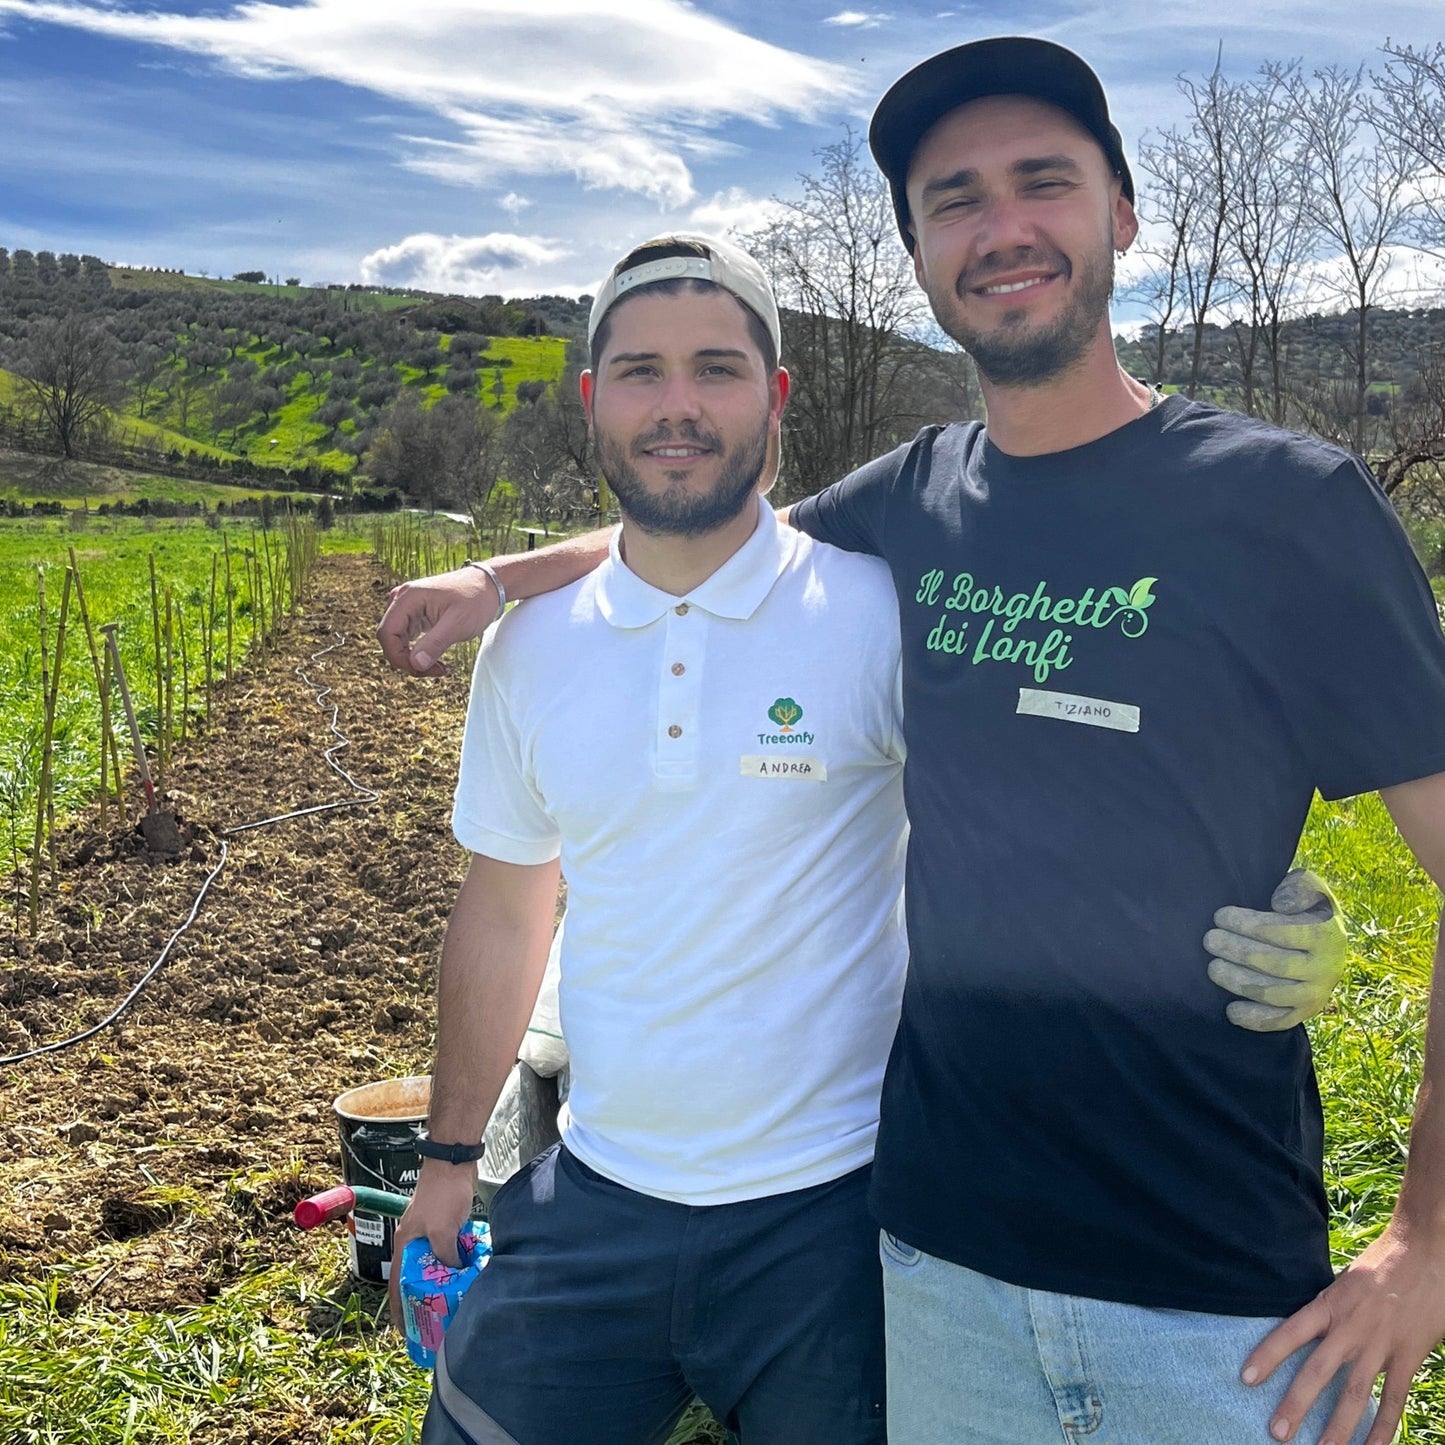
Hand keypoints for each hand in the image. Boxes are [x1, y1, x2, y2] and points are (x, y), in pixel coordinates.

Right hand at [375, 566, 499, 675]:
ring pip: (397, 640)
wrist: (489, 585)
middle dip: (407, 660)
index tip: (420, 669)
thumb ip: (435, 643)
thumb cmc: (476, 599)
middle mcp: (402, 599)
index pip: (386, 633)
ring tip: (438, 666)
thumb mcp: (458, 623)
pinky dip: (417, 652)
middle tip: (435, 670)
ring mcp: (408, 606)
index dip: (397, 657)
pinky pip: (407, 637)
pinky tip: (435, 659)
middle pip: (389, 638)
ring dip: (412, 658)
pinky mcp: (416, 614)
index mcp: (408, 597)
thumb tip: (415, 664)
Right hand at [386, 1159, 476, 1327]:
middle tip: (436, 1316)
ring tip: (454, 1297)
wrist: (454, 1161)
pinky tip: (467, 1269)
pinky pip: (447, 1250)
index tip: (405, 1329)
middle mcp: (412, 1239)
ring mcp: (428, 1231)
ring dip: (442, 1277)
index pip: (396, 1282)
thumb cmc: (443, 1194)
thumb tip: (456, 1277)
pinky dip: (454, 1260)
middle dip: (423, 1295)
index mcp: (404, 1243)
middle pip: (415, 1275)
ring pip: (433, 1263)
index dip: (398, 1307)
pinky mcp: (444, 1223)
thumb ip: (446, 1258)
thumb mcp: (443, 1231)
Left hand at [1204, 869, 1347, 1031]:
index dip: (1247, 924)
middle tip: (1210, 939)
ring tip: (1213, 967)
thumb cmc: (1307, 909)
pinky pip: (1279, 1021)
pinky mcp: (1305, 1012)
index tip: (1221, 915)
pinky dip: (1254, 1019)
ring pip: (1272, 994)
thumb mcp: (1309, 887)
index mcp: (1328, 935)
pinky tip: (1230, 1009)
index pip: (1282, 932)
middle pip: (1274, 964)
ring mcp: (1316, 994)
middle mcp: (1326, 969)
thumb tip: (1280, 905)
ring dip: (1237, 982)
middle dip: (1236, 950)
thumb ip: (1299, 887)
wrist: (1326, 943)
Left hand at [1241, 1221, 1444, 1444]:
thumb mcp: (1343, 1281)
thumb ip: (1328, 1308)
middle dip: (1296, 1404)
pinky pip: (1394, 1398)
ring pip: (1354, 1393)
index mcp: (1329, 1304)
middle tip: (1277, 1432)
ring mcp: (1380, 1345)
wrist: (1425, 1253)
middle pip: (1318, 1371)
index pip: (1290, 1332)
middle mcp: (1350, 1327)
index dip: (1268, 1355)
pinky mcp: (1408, 1356)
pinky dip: (1383, 1426)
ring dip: (1338, 1427)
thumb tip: (1309, 1331)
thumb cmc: (1381, 1264)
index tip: (1246, 1378)